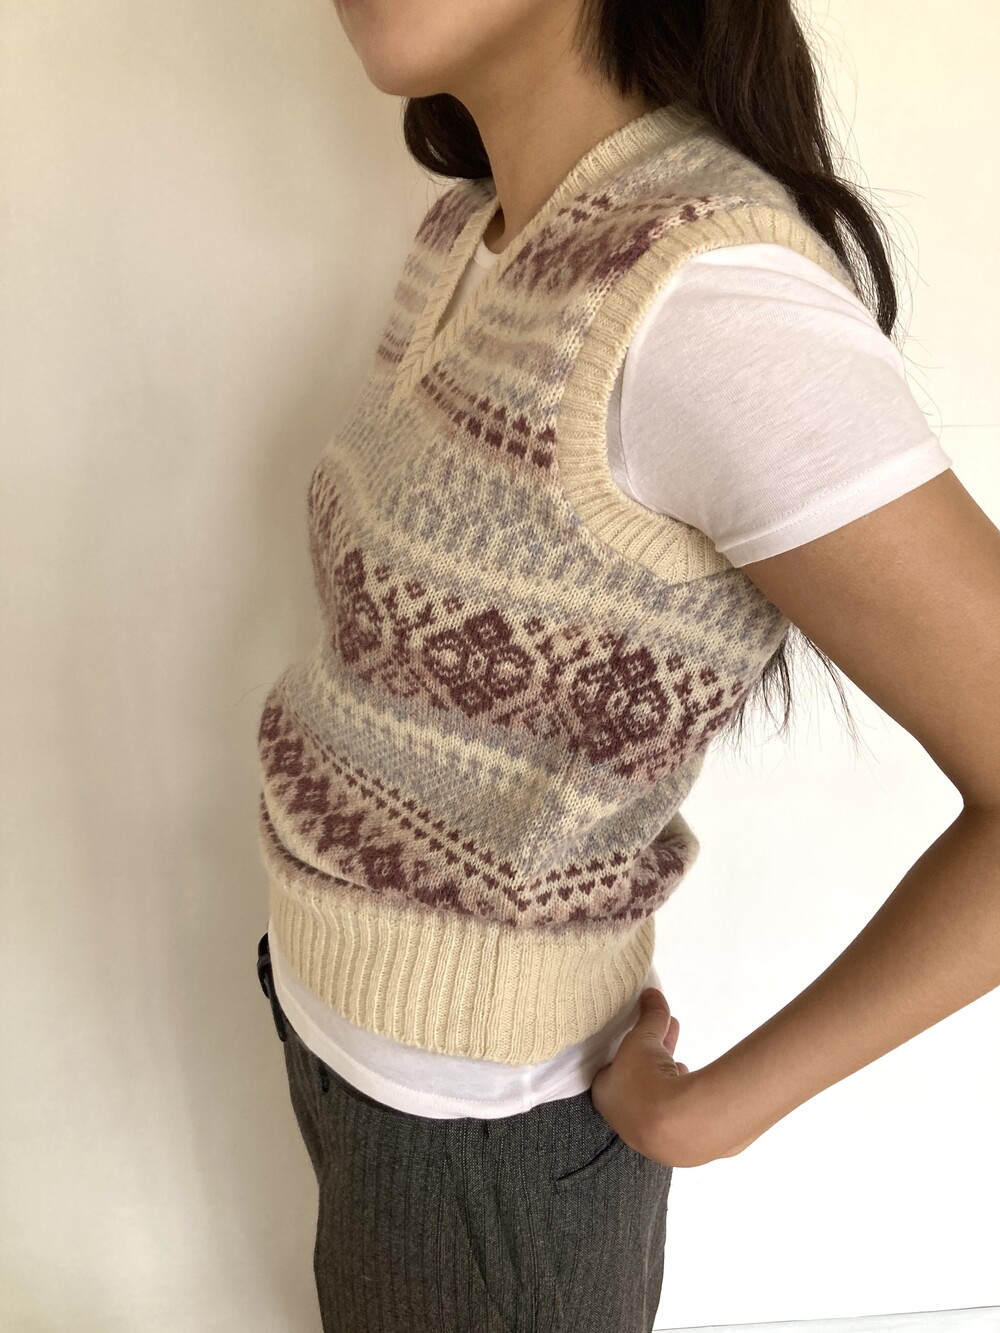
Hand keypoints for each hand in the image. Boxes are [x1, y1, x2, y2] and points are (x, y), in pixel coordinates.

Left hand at [589, 988, 759, 1167]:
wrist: (679, 1127)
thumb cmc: (645, 1079)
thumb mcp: (644, 1038)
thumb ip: (649, 1016)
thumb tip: (651, 992)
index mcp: (605, 1096)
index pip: (610, 1067)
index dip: (627, 1048)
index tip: (643, 1034)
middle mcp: (623, 1120)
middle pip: (637, 1080)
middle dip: (653, 1054)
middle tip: (669, 1029)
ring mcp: (649, 1136)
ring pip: (656, 1097)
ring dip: (667, 1074)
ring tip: (680, 1058)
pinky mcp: (676, 1142)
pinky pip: (674, 1111)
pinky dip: (681, 1093)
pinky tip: (689, 1081)